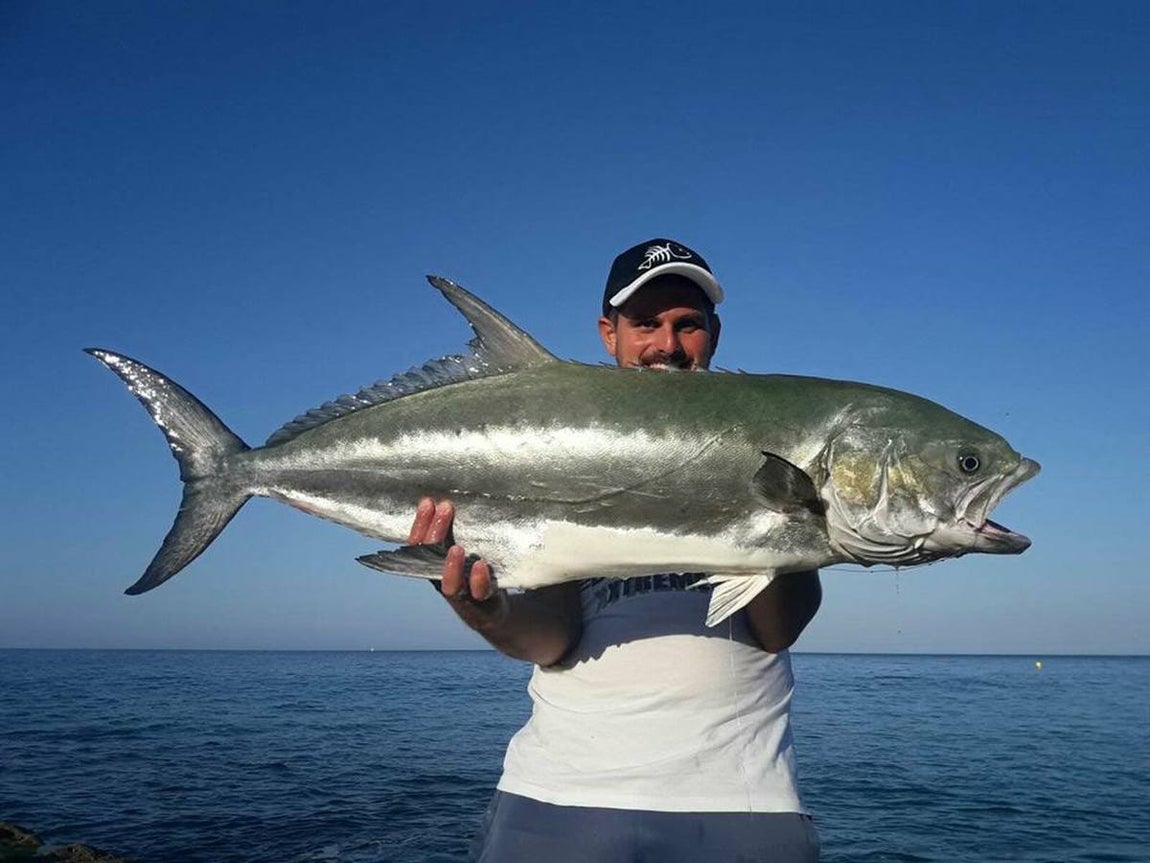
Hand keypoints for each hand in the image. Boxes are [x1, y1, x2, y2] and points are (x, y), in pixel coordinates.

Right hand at [409, 498, 506, 617]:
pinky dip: (478, 580)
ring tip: (456, 548)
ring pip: (450, 584)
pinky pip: (478, 593)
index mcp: (432, 566)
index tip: (427, 502)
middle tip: (446, 508)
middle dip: (436, 533)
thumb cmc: (474, 572)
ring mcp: (462, 595)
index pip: (418, 546)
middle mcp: (442, 581)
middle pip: (431, 560)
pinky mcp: (482, 603)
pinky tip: (480, 565)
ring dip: (451, 566)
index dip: (420, 524)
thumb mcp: (461, 550)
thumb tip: (447, 499)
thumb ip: (452, 533)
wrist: (494, 608)